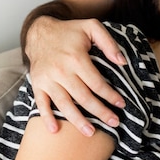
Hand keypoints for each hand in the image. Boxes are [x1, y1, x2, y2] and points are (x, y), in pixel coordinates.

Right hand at [25, 16, 125, 136]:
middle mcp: (61, 70)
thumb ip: (108, 42)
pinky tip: (55, 130)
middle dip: (100, 112)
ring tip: (91, 132)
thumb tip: (122, 62)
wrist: (40, 31)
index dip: (110, 95)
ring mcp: (48, 79)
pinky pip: (41, 103)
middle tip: (114, 122)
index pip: (97, 83)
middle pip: (83, 97)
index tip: (121, 104)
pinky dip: (46, 117)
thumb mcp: (91, 27)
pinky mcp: (37, 83)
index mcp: (76, 58)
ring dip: (78, 121)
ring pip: (64, 104)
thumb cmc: (69, 31)